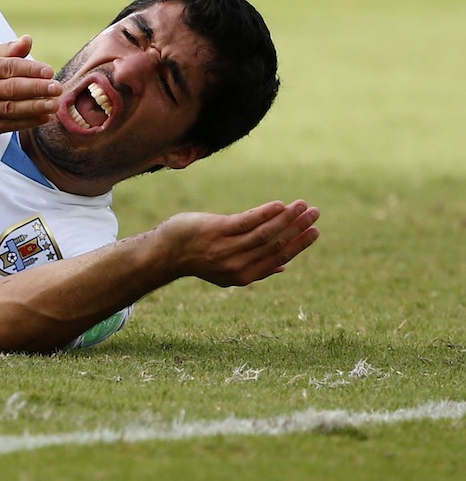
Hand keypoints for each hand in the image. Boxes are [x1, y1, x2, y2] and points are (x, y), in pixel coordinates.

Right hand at [0, 36, 61, 138]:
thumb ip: (8, 51)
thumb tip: (28, 40)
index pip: (8, 67)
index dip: (31, 69)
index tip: (50, 72)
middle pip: (11, 89)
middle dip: (38, 89)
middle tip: (58, 88)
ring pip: (11, 109)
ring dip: (37, 107)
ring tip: (55, 104)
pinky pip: (9, 125)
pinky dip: (29, 122)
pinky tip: (44, 116)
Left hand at [156, 200, 319, 286]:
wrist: (166, 252)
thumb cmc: (200, 256)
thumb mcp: (227, 270)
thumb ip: (255, 268)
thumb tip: (283, 268)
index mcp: (243, 276)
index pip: (279, 259)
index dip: (299, 244)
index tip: (315, 230)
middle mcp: (236, 265)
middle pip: (275, 245)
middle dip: (298, 228)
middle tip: (315, 213)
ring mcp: (226, 248)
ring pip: (264, 233)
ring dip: (287, 218)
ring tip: (303, 205)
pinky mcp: (216, 231)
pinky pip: (246, 222)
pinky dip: (265, 213)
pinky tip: (279, 205)